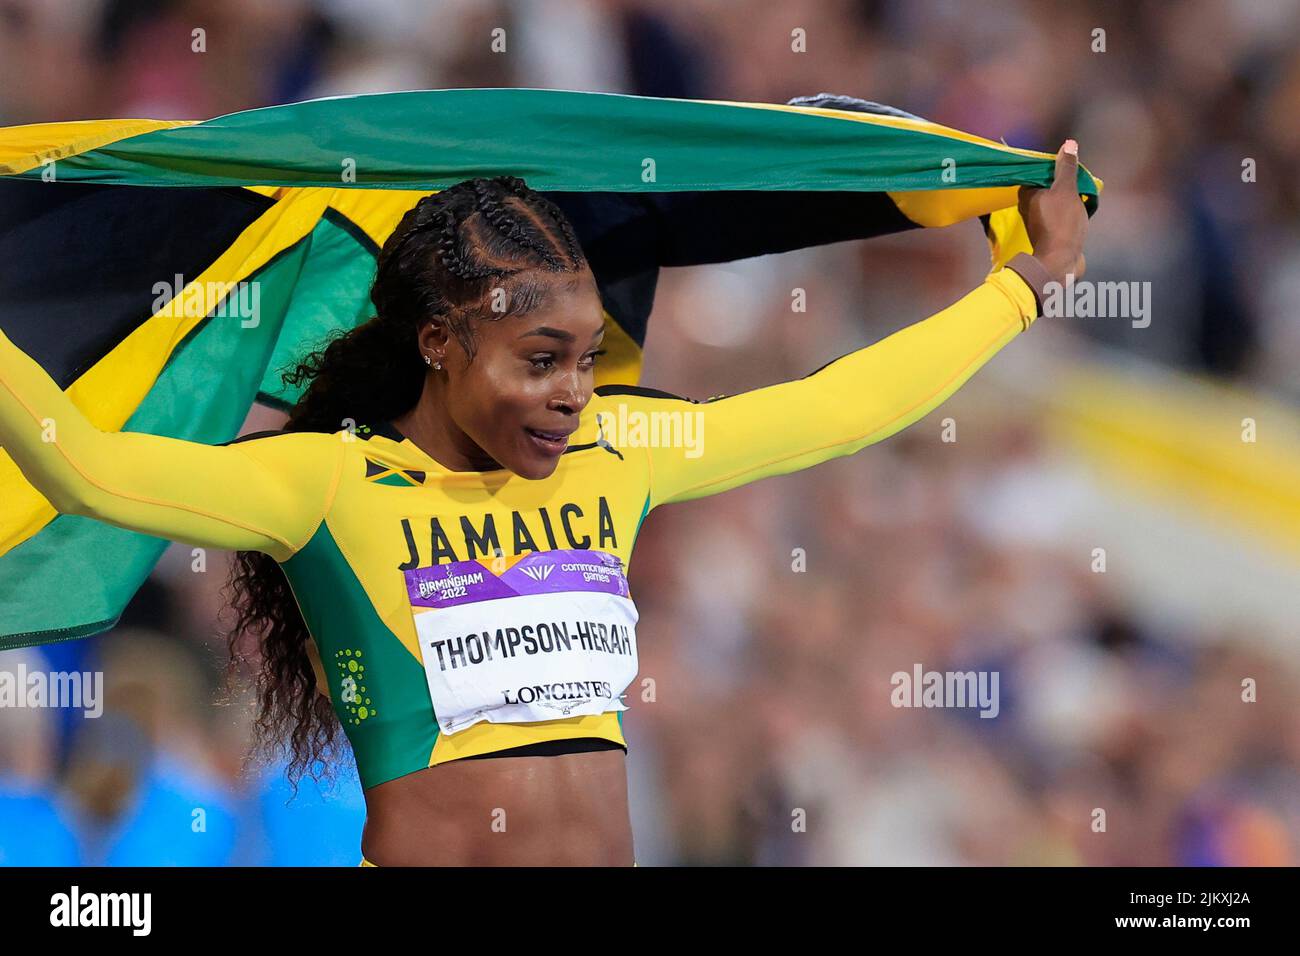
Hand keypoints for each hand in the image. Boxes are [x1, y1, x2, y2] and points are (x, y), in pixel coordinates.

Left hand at [1018, 140, 1087, 284]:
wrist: (1061, 262)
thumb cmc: (1061, 224)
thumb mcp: (1066, 190)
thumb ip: (1066, 168)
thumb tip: (1069, 144)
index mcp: (1026, 194)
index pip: (1040, 171)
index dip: (1056, 166)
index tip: (1071, 166)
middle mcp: (1029, 207)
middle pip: (1050, 185)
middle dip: (1066, 182)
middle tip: (1081, 182)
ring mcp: (1040, 221)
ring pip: (1058, 200)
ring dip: (1072, 197)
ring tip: (1084, 196)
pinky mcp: (1050, 232)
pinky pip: (1062, 215)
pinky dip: (1072, 211)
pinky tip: (1084, 211)